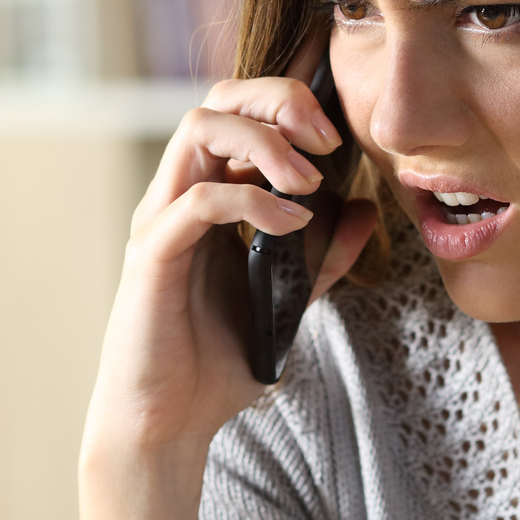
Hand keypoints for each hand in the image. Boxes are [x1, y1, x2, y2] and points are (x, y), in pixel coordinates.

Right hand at [81, 66, 377, 479]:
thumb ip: (324, 255)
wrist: (171, 422)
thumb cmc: (217, 360)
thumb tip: (367, 211)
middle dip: (279, 99)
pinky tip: (292, 223)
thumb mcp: (290, 299)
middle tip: (329, 139)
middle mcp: (178, 195)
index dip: (288, 97)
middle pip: (218, 99)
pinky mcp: (153, 254)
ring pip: (199, 127)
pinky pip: (200, 199)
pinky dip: (253, 200)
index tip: (339, 126)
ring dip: (265, 140)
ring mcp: (161, 219)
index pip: (240, 112)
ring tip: (310, 181)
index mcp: (208, 195)